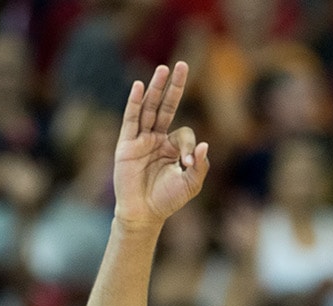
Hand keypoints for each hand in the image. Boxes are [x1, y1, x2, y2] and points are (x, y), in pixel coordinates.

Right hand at [114, 61, 208, 229]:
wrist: (144, 214)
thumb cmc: (167, 200)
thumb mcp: (191, 185)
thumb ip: (200, 166)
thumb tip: (205, 145)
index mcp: (172, 147)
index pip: (184, 133)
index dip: (188, 147)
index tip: (187, 165)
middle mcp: (156, 138)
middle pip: (166, 106)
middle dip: (174, 87)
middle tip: (183, 65)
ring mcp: (140, 139)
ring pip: (149, 108)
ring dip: (156, 89)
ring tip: (163, 69)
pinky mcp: (127, 144)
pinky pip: (131, 119)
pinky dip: (134, 103)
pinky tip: (139, 87)